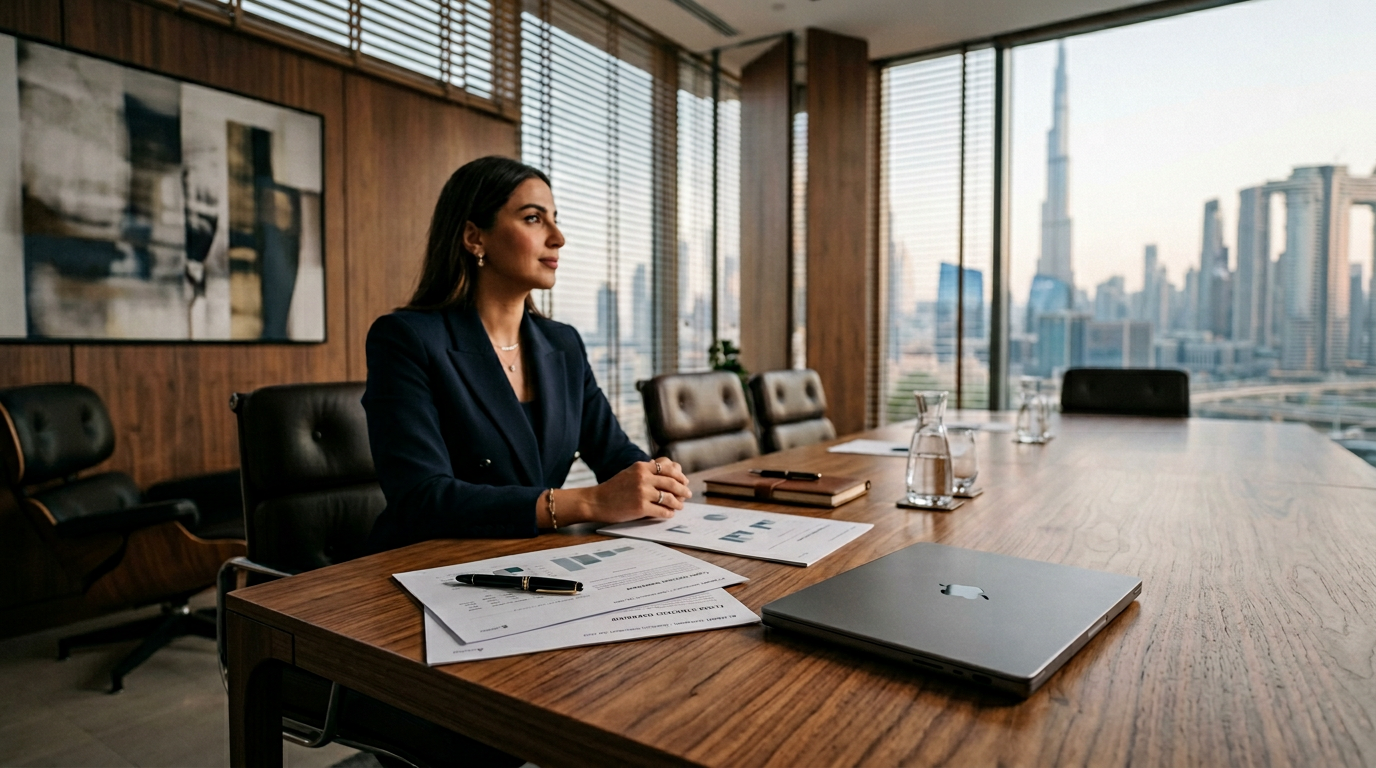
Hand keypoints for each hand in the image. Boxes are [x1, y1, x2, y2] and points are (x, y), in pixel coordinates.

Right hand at [564, 459, 691, 524]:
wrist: (596, 501)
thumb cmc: (614, 488)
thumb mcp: (630, 472)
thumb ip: (648, 470)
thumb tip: (671, 472)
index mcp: (641, 467)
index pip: (668, 468)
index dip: (679, 476)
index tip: (684, 481)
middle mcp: (643, 478)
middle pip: (672, 483)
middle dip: (683, 490)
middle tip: (688, 494)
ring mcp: (642, 493)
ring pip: (669, 498)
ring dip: (678, 503)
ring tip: (680, 506)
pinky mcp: (640, 508)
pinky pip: (662, 511)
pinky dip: (668, 513)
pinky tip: (669, 514)